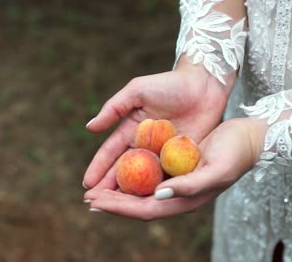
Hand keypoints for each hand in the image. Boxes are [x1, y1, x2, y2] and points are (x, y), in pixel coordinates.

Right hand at [82, 59, 234, 191]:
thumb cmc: (169, 83)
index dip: (98, 168)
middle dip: (108, 187)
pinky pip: (167, 176)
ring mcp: (163, 153)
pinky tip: (149, 203)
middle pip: (124, 170)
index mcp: (131, 129)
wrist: (204, 84)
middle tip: (94, 203)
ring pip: (144, 178)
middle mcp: (145, 145)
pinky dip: (158, 190)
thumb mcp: (138, 90)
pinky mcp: (182, 158)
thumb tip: (90, 127)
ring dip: (130, 193)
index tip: (87, 184)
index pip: (111, 153)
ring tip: (117, 209)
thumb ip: (114, 108)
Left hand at [84, 118, 262, 219]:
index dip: (118, 207)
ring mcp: (178, 182)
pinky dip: (133, 175)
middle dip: (113, 202)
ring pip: (143, 191)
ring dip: (120, 190)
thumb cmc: (236, 153)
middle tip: (87, 197)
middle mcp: (179, 194)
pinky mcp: (179, 167)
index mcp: (186, 200)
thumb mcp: (217, 169)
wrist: (251, 137)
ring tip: (98, 187)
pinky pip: (151, 175)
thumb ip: (190, 186)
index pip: (145, 209)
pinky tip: (121, 169)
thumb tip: (158, 195)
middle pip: (139, 203)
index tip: (94, 200)